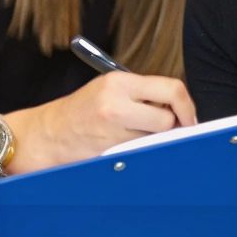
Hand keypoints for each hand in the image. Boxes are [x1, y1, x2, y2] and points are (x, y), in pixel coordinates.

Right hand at [9, 72, 197, 172]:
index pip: (172, 89)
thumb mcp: (110, 89)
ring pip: (156, 140)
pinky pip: (141, 153)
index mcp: (119, 82)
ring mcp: (112, 131)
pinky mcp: (109, 153)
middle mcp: (116, 104)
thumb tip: (181, 107)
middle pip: (167, 120)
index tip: (188, 117)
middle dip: (171, 127)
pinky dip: (142, 152)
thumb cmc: (83, 110)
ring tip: (137, 135)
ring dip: (155, 140)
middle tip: (165, 129)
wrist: (48, 133)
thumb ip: (144, 93)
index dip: (187, 106)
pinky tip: (128, 147)